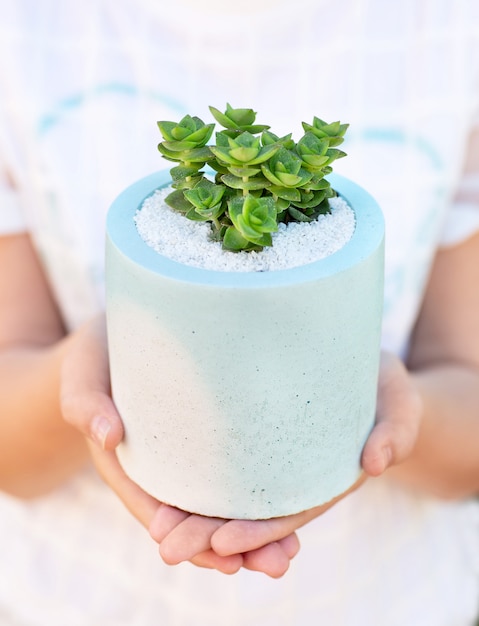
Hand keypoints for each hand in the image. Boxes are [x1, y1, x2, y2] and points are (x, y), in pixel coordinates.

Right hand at [59, 315, 296, 574]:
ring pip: (218, 502)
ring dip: (254, 530)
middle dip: (235, 546)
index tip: (224, 560)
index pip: (158, 514)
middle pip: (195, 518)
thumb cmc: (98, 355)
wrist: (118, 335)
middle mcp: (159, 469)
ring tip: (291, 551)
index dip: (191, 539)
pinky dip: (257, 492)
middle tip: (278, 563)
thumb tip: (108, 436)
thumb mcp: (84, 372)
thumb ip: (86, 403)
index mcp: (126, 464)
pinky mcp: (206, 436)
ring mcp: (184, 456)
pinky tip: (292, 503)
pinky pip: (231, 471)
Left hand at [150, 351, 422, 575]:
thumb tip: (377, 463)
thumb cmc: (379, 380)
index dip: (258, 531)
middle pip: (246, 511)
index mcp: (322, 477)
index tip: (223, 543)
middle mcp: (288, 475)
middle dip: (208, 534)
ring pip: (225, 493)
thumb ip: (397, 428)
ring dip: (191, 514)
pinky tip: (159, 483)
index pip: (288, 513)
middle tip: (166, 545)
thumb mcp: (399, 399)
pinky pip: (216, 461)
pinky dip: (191, 477)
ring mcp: (264, 457)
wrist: (352, 355)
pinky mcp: (246, 432)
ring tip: (154, 528)